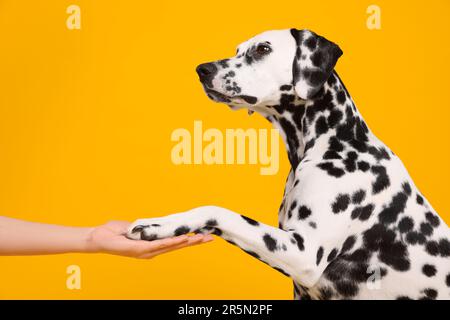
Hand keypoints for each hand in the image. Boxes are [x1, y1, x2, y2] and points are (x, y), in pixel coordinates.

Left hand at [86, 221, 212, 258]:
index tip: (202, 235)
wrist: (98, 238)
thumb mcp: (134, 227)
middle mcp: (151, 251)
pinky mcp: (139, 250)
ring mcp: (146, 252)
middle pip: (177, 247)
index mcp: (151, 246)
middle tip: (210, 239)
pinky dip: (171, 242)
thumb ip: (145, 227)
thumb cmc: (114, 233)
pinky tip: (182, 240)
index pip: (173, 242)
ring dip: (187, 242)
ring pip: (171, 246)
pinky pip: (158, 245)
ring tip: (201, 239)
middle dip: (194, 243)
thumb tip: (153, 224)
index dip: (188, 240)